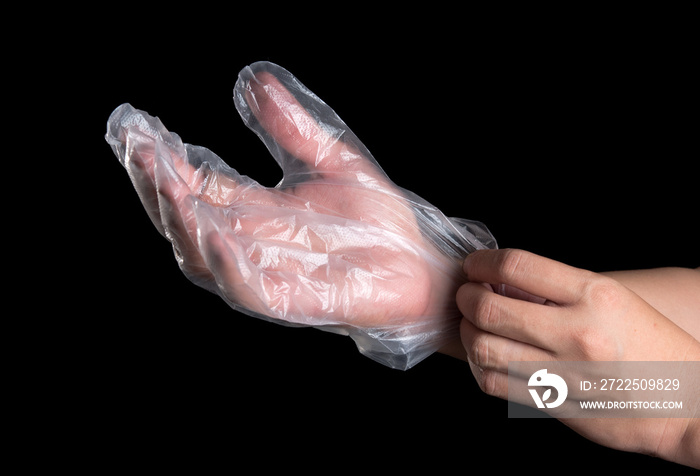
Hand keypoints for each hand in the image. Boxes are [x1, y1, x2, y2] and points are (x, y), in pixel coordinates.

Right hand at [105, 61, 493, 368]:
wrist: (419, 265)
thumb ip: (293, 129)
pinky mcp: (288, 300)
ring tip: (168, 187)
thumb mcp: (333, 162)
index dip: (163, 159)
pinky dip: (226, 266)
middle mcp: (248, 242)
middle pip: (184, 219)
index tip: (139, 126)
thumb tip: (256, 80)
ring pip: (202, 256)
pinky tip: (214, 234)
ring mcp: (264, 273)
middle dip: (156, 186)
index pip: (194, 183)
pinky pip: (246, 288)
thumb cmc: (376, 223)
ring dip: (182, 223)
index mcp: (253, 210)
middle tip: (139, 149)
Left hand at [457, 248, 699, 466]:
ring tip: (471, 327)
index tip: (474, 265)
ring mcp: (566, 372)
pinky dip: (480, 368)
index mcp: (594, 294)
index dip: (483, 262)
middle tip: (466, 296)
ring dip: (467, 334)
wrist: (686, 403)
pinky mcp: (556, 403)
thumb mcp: (614, 300)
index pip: (518, 266)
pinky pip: (496, 384)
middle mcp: (577, 331)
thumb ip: (561, 290)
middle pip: (490, 309)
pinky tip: (485, 359)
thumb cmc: (650, 345)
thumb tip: (504, 283)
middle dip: (466, 298)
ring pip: (484, 349)